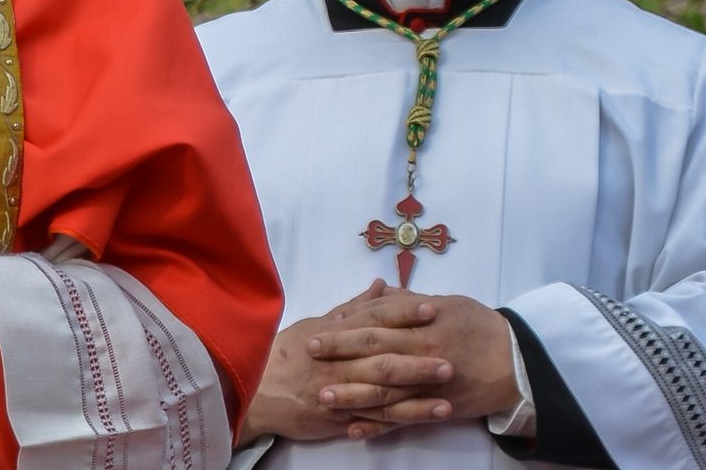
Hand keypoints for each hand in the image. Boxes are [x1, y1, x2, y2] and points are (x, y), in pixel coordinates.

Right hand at [238, 280, 451, 444]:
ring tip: (451, 388)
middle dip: (418, 354)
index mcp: (332, 335)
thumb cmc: (284, 355)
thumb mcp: (313, 325)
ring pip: (384, 391)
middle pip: (382, 356)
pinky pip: (378, 418)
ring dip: (419, 390)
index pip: (371, 320)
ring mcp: (339, 391)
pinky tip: (432, 414)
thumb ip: (351, 308)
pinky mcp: (341, 416)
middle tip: (451, 353)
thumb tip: (381, 286)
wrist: (254, 392)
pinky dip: (406, 417)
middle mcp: (337, 362)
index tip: (431, 308)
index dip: (402, 314)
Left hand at [310, 289, 520, 436]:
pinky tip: (355, 430)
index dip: (345, 328)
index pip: (375, 324)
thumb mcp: (447, 303)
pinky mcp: (437, 408)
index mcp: (422, 325)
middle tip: (309, 356)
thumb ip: (409, 301)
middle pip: (374, 355)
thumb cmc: (480, 326)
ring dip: (352, 395)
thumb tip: (380, 291)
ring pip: (385, 391)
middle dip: (339, 356)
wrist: (518, 362)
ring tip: (324, 397)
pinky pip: (403, 420)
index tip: (318, 330)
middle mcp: (422, 354)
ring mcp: (428, 385)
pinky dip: (378, 426)